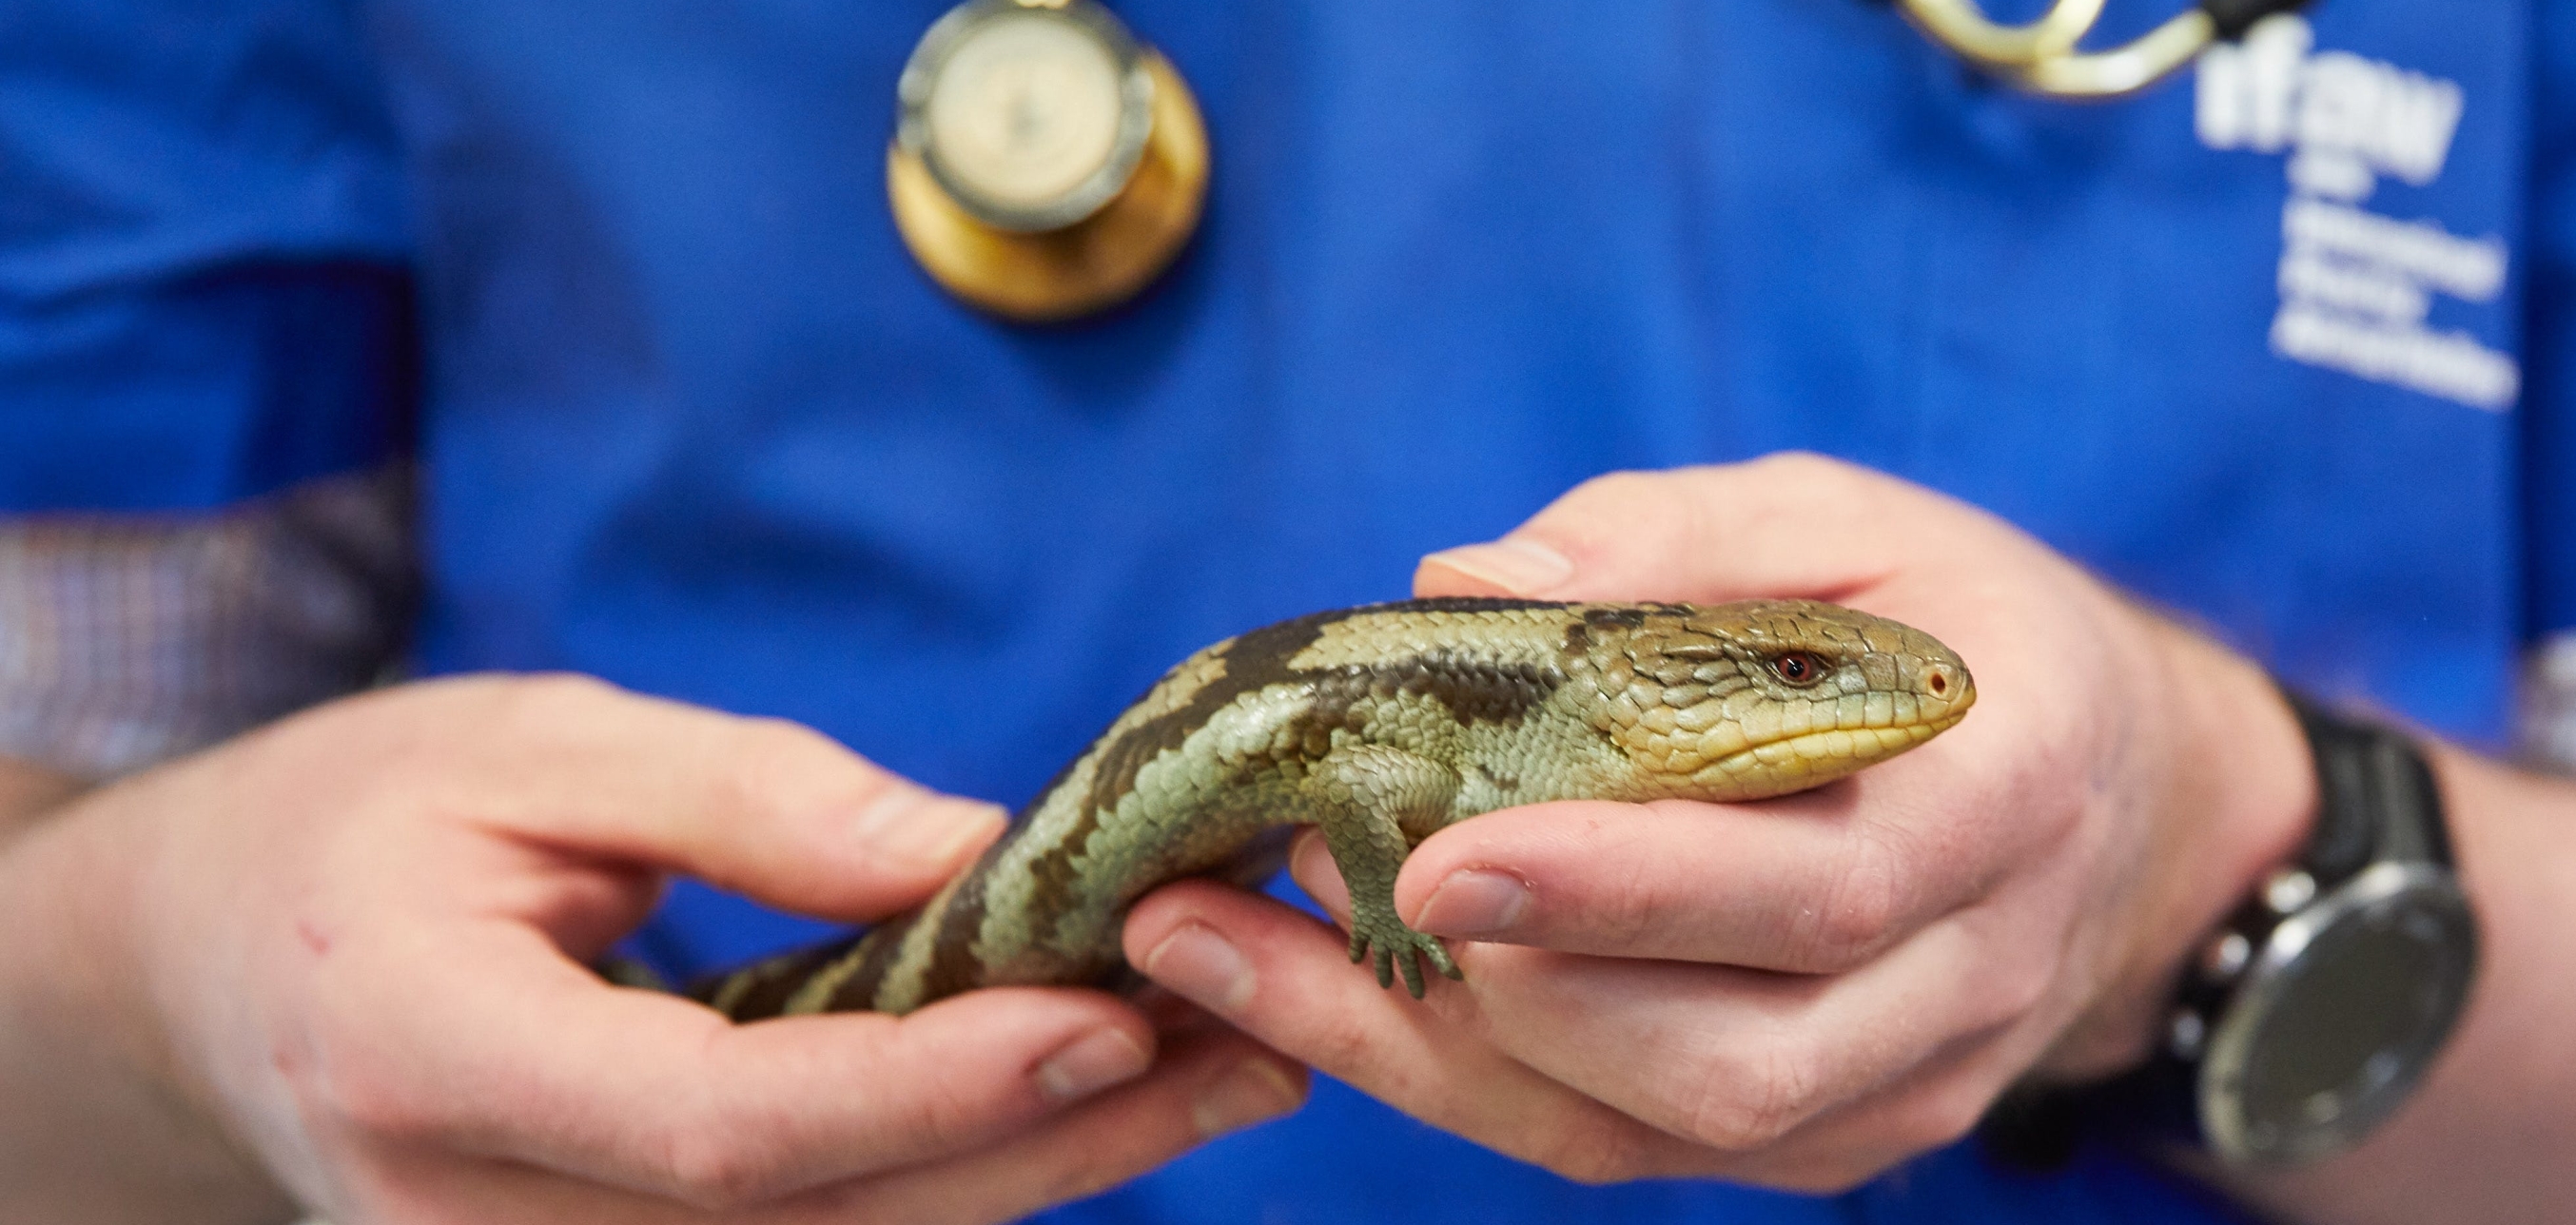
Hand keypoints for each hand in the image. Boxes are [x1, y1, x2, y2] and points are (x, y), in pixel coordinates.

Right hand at [0, 676, 1303, 1223]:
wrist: (197, 967)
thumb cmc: (354, 824)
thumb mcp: (530, 745)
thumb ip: (752, 800)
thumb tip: (979, 852)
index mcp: (432, 1059)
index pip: (729, 1123)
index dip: (935, 1084)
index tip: (1111, 1007)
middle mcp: (477, 1217)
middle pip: (823, 1221)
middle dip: (1062, 1135)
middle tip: (1266, 1037)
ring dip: (1053, 1166)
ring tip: (1242, 1064)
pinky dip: (971, 1174)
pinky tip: (1107, 1095)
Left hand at [1119, 453, 2313, 1190]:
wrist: (2114, 792)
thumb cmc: (1952, 626)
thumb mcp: (1849, 521)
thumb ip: (1670, 538)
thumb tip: (1467, 580)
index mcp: (2009, 791)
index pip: (1828, 889)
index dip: (1634, 891)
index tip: (1447, 853)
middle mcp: (1979, 970)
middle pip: (1747, 1060)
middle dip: (1523, 993)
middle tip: (1337, 884)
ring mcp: (1909, 1081)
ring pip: (1671, 1130)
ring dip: (1450, 1053)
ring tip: (1268, 936)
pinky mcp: (1832, 1140)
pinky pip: (1630, 1147)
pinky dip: (1467, 1083)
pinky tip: (1324, 992)